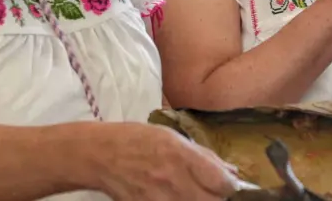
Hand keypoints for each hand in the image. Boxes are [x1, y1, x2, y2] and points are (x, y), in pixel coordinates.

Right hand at [93, 123, 244, 200]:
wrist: (100, 155)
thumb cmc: (137, 140)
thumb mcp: (172, 137)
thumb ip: (204, 156)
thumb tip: (231, 172)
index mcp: (182, 156)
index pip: (222, 183)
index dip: (231, 188)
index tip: (229, 187)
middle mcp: (173, 180)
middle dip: (217, 198)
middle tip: (213, 192)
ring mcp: (159, 199)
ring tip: (191, 193)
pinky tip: (176, 198)